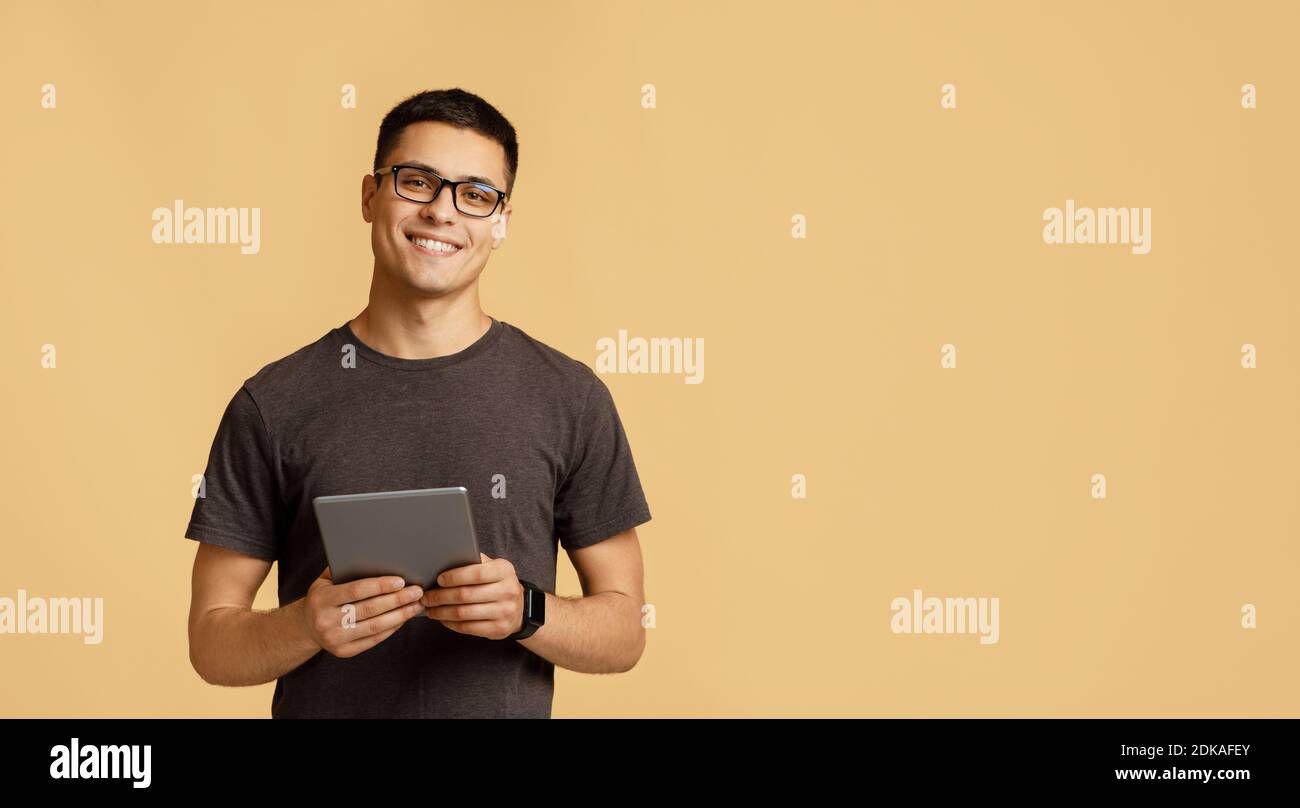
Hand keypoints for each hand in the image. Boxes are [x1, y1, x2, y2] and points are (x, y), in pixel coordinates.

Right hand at [300, 566, 424, 657]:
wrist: (306, 627)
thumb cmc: (323, 597)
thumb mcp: (324, 580)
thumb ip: (344, 569)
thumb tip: (375, 558)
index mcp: (322, 599)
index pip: (356, 590)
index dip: (380, 586)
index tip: (401, 581)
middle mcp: (326, 620)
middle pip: (370, 609)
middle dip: (397, 600)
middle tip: (416, 592)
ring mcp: (335, 638)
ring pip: (375, 626)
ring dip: (400, 615)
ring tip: (416, 605)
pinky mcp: (344, 651)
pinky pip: (373, 639)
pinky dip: (391, 628)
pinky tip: (403, 618)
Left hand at [421, 553, 524, 639]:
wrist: (520, 608)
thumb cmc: (497, 583)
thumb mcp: (492, 568)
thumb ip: (473, 563)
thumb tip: (444, 560)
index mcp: (504, 571)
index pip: (476, 573)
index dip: (454, 577)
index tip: (438, 579)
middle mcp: (508, 591)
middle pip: (466, 595)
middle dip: (441, 596)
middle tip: (426, 597)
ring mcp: (505, 612)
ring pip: (464, 613)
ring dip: (442, 612)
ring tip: (430, 609)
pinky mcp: (499, 629)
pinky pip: (468, 627)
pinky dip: (451, 623)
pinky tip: (442, 619)